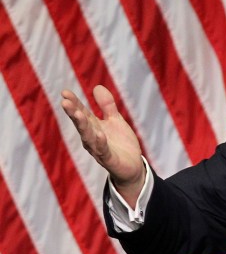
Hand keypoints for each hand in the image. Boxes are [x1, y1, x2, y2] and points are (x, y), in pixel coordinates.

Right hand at [61, 86, 144, 203]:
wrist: (132, 166)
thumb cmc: (120, 143)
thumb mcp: (115, 120)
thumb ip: (107, 105)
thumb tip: (97, 86)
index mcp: (93, 127)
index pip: (81, 113)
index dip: (74, 103)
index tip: (64, 92)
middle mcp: (92, 138)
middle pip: (81, 124)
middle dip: (73, 112)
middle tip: (65, 101)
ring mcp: (99, 149)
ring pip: (88, 136)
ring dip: (83, 126)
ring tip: (78, 114)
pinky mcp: (109, 159)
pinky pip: (103, 150)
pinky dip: (100, 142)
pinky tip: (99, 134)